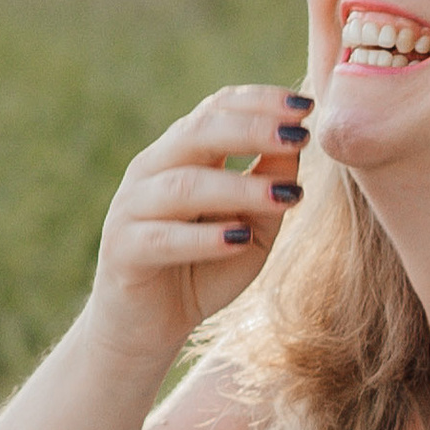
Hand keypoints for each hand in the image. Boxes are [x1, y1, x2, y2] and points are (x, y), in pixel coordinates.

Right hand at [85, 84, 310, 366]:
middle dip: (252, 129)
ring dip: (240, 188)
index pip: (218, 108)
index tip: (307, 106)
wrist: (149, 328)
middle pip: (198, 132)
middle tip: (298, 133)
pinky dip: (203, 238)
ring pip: (184, 185)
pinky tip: (238, 239)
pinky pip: (163, 238)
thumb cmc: (206, 269)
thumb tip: (296, 143)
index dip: (260, 102)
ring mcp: (131, 208)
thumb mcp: (253, 229)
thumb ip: (270, 188)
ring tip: (287, 196)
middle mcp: (153, 170)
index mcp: (183, 153)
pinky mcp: (122, 250)